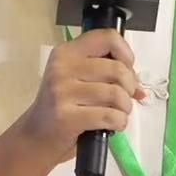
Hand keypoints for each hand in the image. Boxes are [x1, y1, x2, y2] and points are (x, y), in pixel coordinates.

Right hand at [1, 28, 146, 173]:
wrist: (34, 138)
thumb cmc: (60, 108)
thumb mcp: (76, 81)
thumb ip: (105, 75)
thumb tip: (140, 87)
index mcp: (66, 52)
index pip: (107, 38)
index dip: (126, 54)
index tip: (126, 70)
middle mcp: (62, 67)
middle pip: (117, 69)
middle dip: (129, 87)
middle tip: (123, 99)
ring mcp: (62, 92)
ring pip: (116, 94)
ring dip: (125, 108)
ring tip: (118, 113)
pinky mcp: (66, 117)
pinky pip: (109, 116)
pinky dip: (119, 123)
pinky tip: (113, 126)